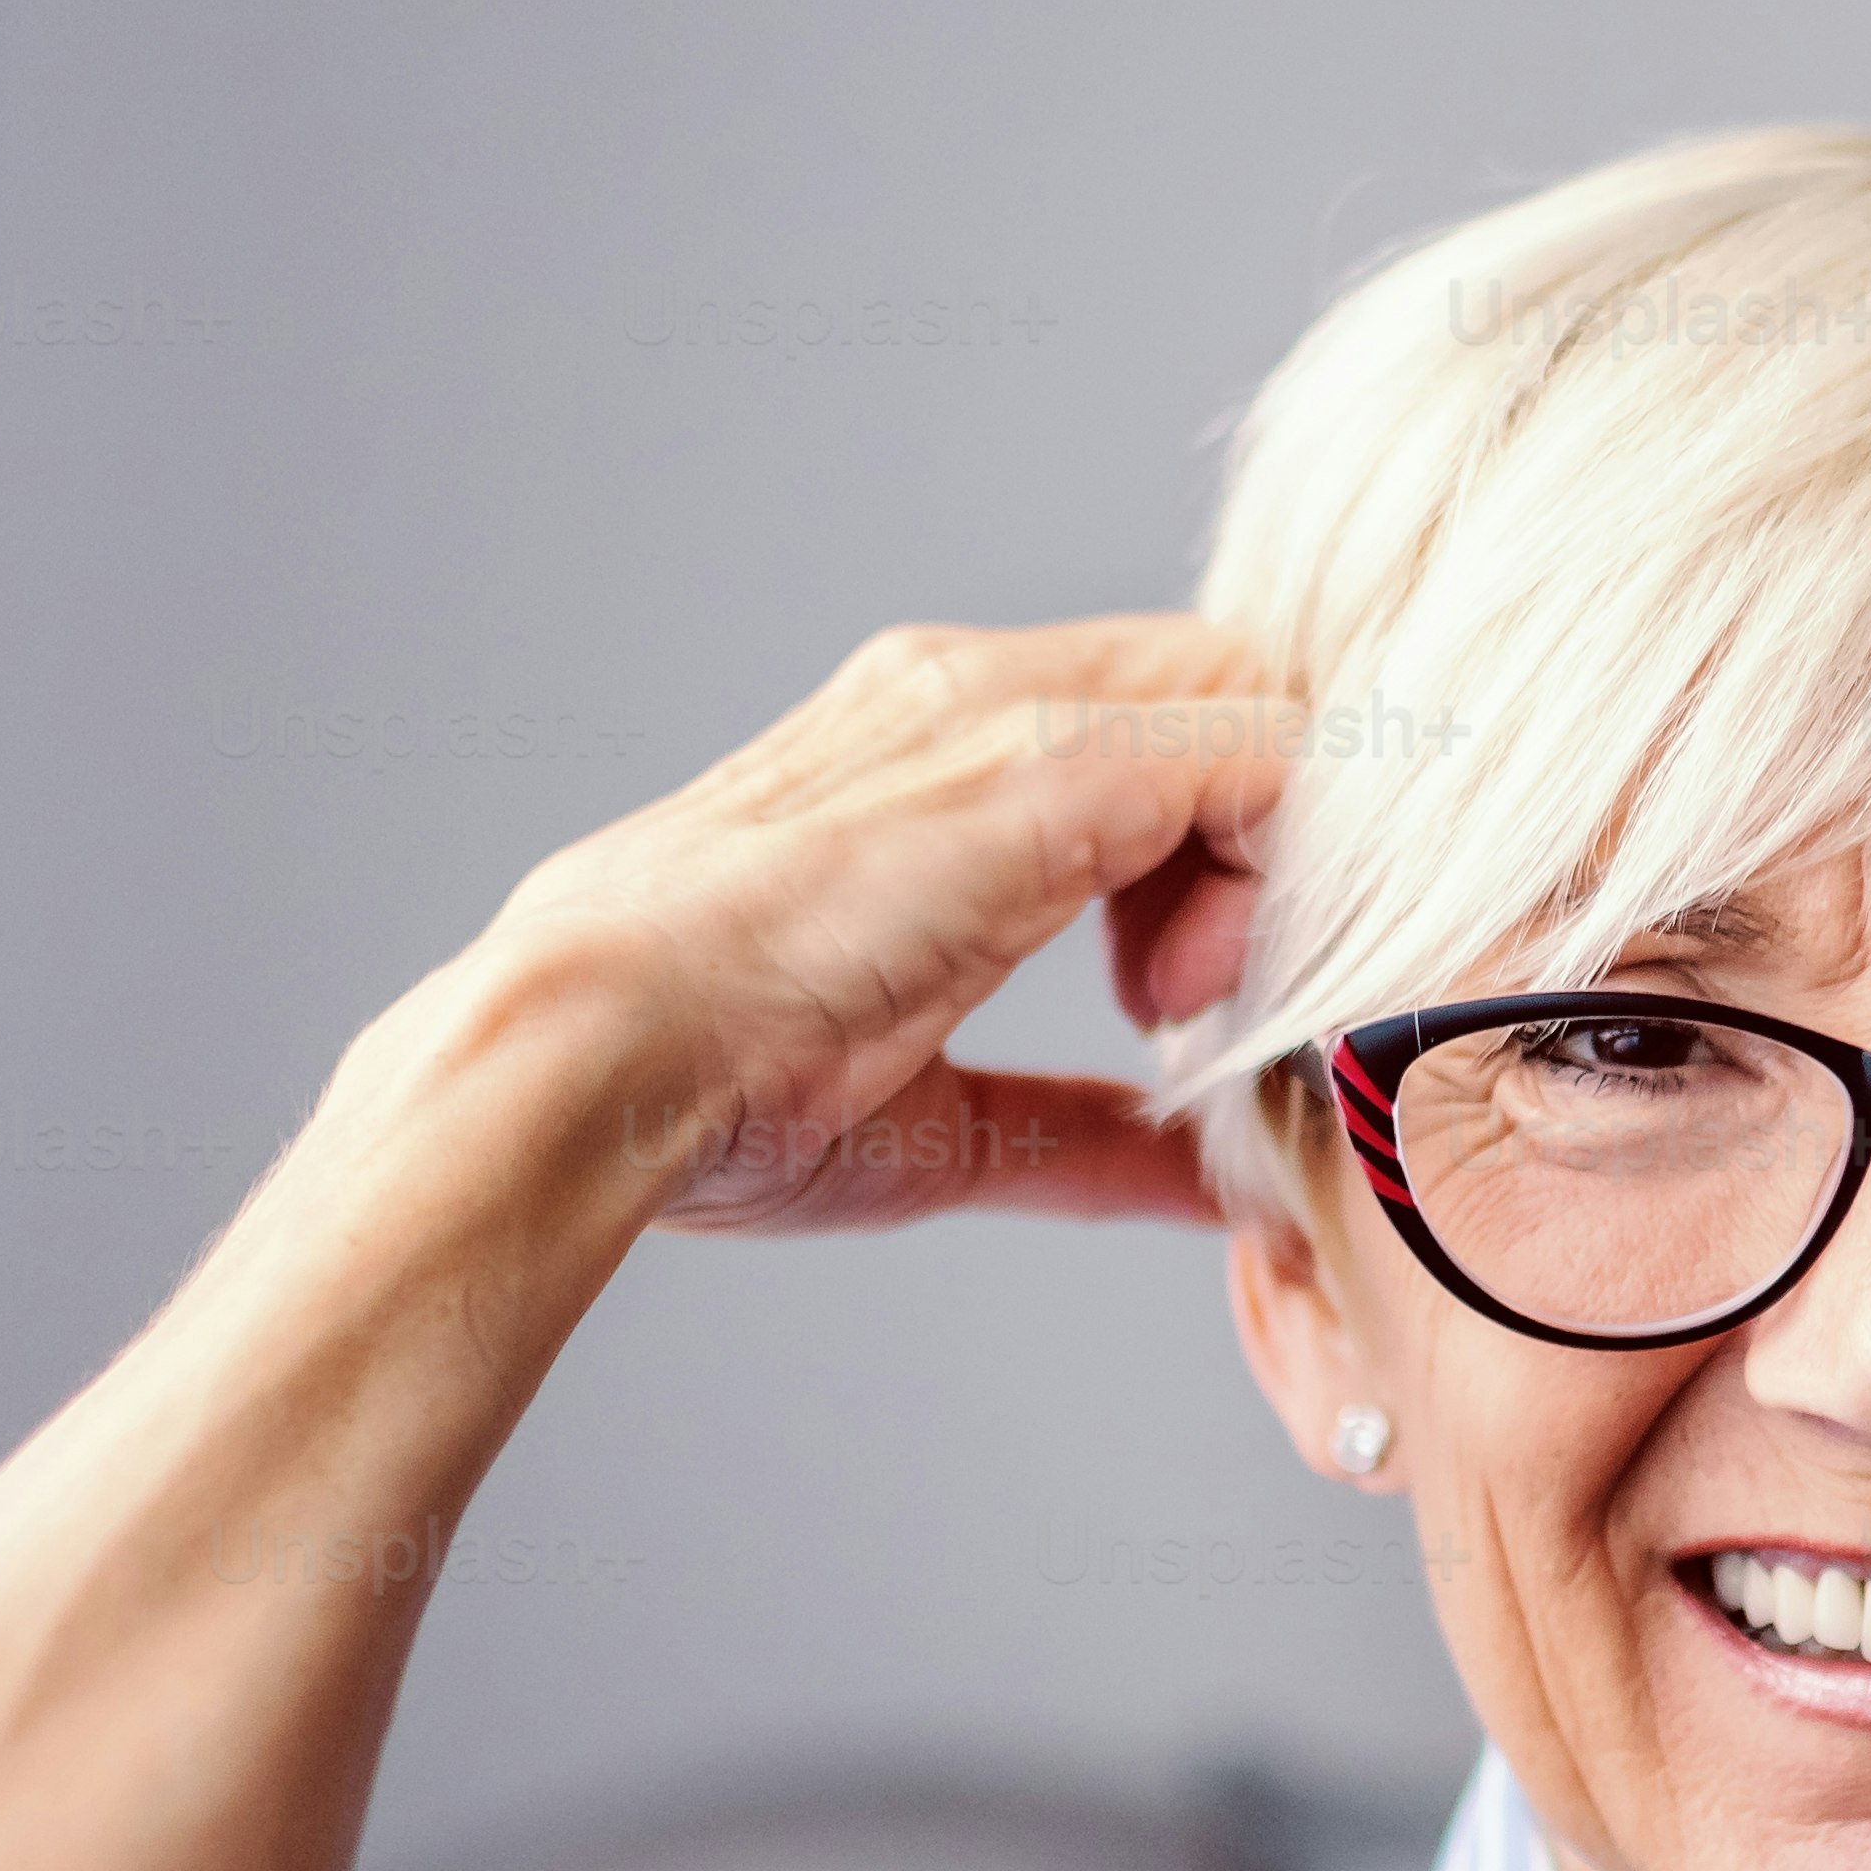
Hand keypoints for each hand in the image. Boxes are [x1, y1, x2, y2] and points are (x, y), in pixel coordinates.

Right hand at [457, 612, 1298, 1235]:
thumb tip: (1204, 1181)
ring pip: (1252, 699)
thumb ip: (1087, 1131)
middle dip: (1254, 844)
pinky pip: (1262, 752)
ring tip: (1162, 1004)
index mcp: (936, 747)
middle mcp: (975, 689)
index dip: (1215, 857)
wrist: (597, 1057)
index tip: (1168, 1011)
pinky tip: (1184, 990)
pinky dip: (1273, 873)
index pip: (1164, 726)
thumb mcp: (946, 1117)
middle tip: (1182, 1005)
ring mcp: (1008, 707)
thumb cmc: (716, 1090)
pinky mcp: (1045, 763)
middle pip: (1225, 689)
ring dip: (1258, 863)